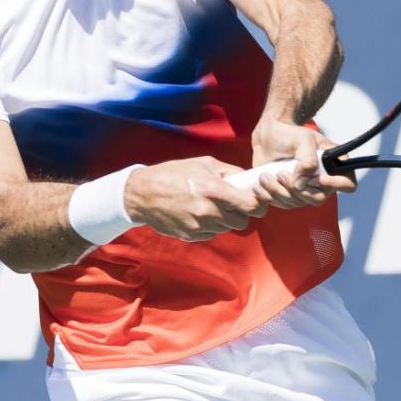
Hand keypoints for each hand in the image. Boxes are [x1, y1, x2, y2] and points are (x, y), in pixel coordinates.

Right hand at [124, 156, 266, 241]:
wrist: (143, 194)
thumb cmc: (172, 174)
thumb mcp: (202, 163)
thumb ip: (229, 171)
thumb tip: (247, 179)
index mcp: (212, 190)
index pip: (250, 206)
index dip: (257, 204)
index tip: (254, 199)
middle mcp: (208, 211)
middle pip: (242, 222)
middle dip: (241, 212)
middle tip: (232, 203)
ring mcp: (199, 226)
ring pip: (227, 228)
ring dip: (225, 219)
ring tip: (211, 206)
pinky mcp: (191, 236)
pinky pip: (212, 233)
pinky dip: (211, 225)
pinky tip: (199, 213)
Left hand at [248, 117, 356, 208]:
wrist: (268, 137)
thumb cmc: (289, 134)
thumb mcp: (303, 140)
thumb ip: (308, 160)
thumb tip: (301, 185)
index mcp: (333, 166)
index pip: (347, 184)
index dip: (335, 185)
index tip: (317, 178)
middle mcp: (321, 182)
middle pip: (316, 199)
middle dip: (296, 189)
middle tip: (281, 174)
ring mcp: (304, 191)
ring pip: (296, 202)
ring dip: (278, 191)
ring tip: (264, 176)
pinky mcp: (287, 196)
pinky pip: (281, 204)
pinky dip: (269, 196)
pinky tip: (259, 186)